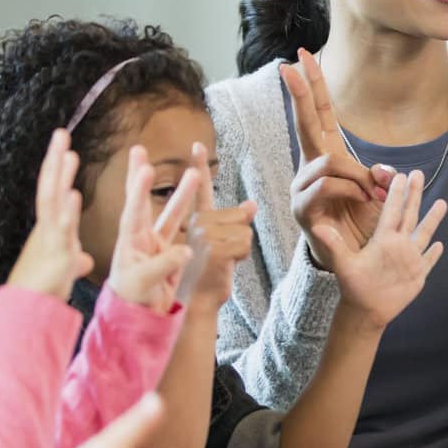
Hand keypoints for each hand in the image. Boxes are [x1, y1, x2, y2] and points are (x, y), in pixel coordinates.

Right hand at [7, 129, 95, 298]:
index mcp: (49, 229)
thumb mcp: (65, 270)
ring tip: (68, 154)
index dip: (58, 170)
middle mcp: (47, 229)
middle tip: (61, 133)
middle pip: (50, 187)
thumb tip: (84, 259)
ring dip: (61, 178)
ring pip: (54, 202)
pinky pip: (63, 231)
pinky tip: (74, 195)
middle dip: (55, 161)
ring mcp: (51, 240)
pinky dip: (68, 213)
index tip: (64, 148)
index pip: (53, 192)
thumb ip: (75, 259)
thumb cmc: (44, 291)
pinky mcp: (59, 256)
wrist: (29, 314)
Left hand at [105, 146, 199, 310]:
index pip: (134, 210)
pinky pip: (185, 232)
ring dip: (183, 194)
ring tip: (195, 173)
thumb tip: (186, 250)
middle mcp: (141, 238)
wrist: (138, 319)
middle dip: (142, 176)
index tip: (143, 167)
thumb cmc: (133, 300)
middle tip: (140, 149)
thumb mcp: (143, 283)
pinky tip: (209, 209)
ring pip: (172, 213)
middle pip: (143, 201)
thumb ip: (163, 265)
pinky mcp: (170, 255)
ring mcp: (156, 245)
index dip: (139, 189)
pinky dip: (196, 220)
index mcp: (130, 241)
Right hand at [178, 143, 256, 309]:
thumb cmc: (208, 275)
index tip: (197, 144)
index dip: (199, 166)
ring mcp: (204, 234)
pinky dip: (241, 258)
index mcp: (196, 220)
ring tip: (221, 263)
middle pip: (240, 216)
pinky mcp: (214, 247)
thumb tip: (251, 204)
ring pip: (245, 230)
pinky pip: (245, 243)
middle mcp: (197, 223)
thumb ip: (233, 222)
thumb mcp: (222, 246)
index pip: (200, 190)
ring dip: (241, 250)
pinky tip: (225, 267)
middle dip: (239, 238)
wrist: (197, 302)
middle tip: (220, 257)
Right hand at [281, 48, 393, 271]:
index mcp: (328, 155)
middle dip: (300, 93)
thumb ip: (380, 177)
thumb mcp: (380, 194)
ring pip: (330, 162)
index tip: (300, 57)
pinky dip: (352, 191)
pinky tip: (363, 200)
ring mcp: (303, 186)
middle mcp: (310, 167)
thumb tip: (384, 172)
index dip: (312, 86)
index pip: (319, 114)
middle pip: (305, 122)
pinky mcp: (302, 207)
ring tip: (372, 195)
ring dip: (358, 177)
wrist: (357, 260)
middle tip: (289, 64)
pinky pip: (328, 186)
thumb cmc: (365, 222)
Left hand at [325, 168, 447, 331]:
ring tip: (442, 202)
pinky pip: (428, 260)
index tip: (398, 174)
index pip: (391, 211)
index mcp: (382, 239)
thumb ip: (334, 244)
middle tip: (418, 173)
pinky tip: (441, 244)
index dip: (395, 193)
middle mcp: (397, 244)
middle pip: (409, 214)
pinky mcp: (417, 274)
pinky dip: (435, 253)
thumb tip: (316, 226)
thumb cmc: (353, 286)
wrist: (364, 310)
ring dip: (433, 219)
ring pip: (424, 234)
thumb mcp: (344, 263)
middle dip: (414, 194)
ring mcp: (409, 258)